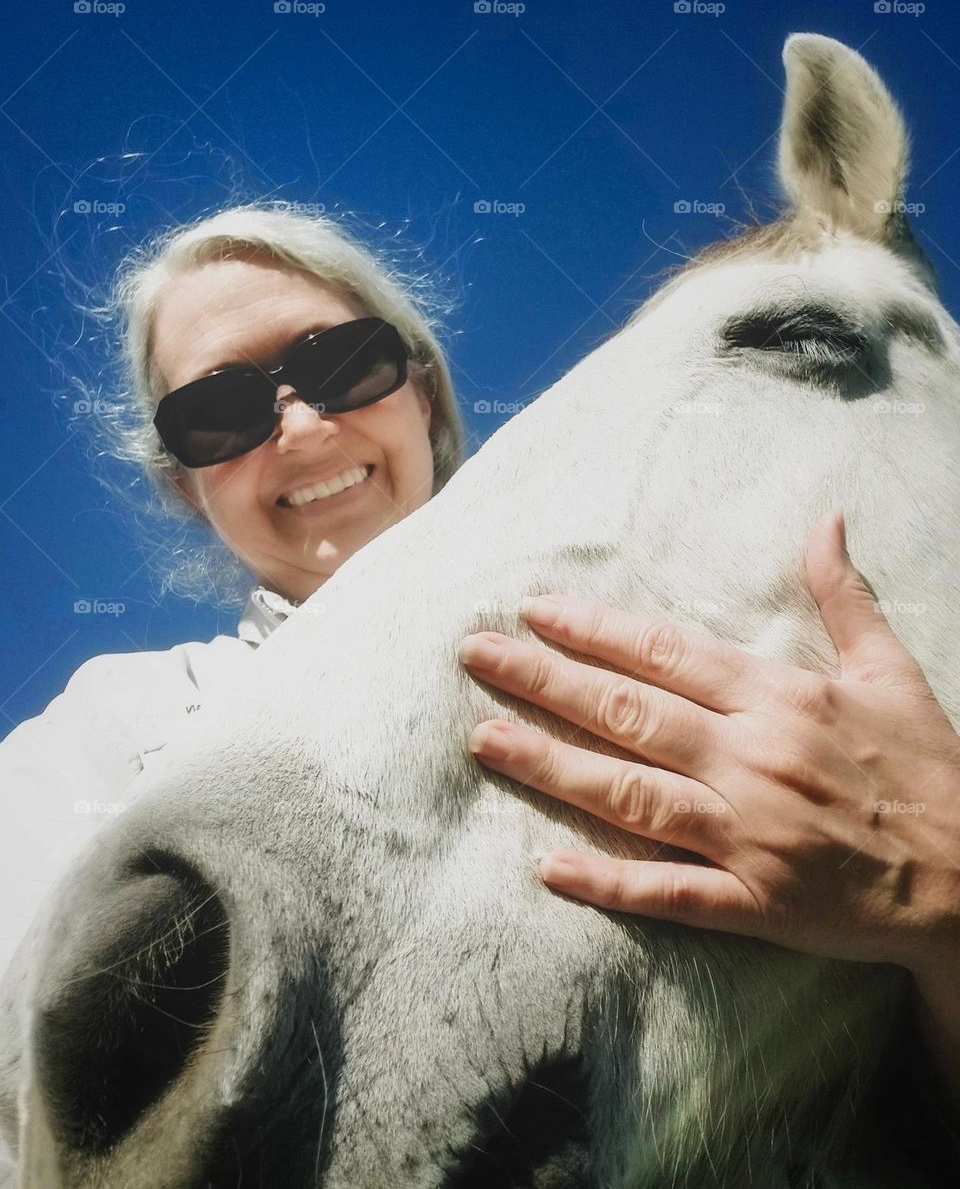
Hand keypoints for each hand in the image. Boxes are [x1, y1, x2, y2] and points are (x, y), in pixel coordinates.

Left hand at [457, 511, 959, 976]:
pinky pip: (668, 893)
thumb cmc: (926, 769)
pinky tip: (546, 868)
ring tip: (484, 739)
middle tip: (476, 655)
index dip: (594, 630)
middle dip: (545, 681)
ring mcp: (748, 835)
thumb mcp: (892, 672)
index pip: (666, 654)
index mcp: (780, 698)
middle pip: (628, 712)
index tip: (534, 611)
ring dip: (552, 767)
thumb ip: (844, 597)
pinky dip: (607, 882)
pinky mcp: (753, 902)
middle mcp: (752, 760)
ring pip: (630, 795)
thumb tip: (825, 520)